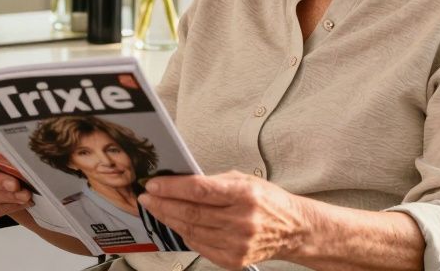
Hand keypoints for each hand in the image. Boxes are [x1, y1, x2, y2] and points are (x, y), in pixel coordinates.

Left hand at [137, 171, 305, 269]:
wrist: (292, 230)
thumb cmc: (268, 202)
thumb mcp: (244, 180)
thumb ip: (213, 182)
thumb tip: (180, 182)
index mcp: (245, 195)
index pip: (199, 191)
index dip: (171, 187)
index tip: (154, 184)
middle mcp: (241, 221)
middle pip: (190, 212)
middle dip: (162, 203)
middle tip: (147, 197)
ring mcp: (237, 243)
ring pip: (191, 230)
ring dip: (168, 219)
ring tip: (157, 209)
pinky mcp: (233, 259)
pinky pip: (199, 245)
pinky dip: (185, 234)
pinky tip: (177, 224)